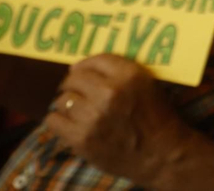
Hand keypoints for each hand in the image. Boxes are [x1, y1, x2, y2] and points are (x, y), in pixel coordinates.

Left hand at [46, 55, 192, 186]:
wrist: (160, 154)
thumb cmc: (155, 117)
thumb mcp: (146, 85)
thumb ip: (119, 73)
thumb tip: (77, 68)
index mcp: (130, 75)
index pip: (96, 60)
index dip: (85, 65)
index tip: (82, 72)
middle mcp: (110, 92)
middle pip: (74, 79)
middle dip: (74, 85)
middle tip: (78, 93)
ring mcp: (93, 116)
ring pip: (62, 100)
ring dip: (68, 105)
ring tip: (77, 112)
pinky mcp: (81, 138)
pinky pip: (53, 120)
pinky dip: (59, 122)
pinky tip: (69, 124)